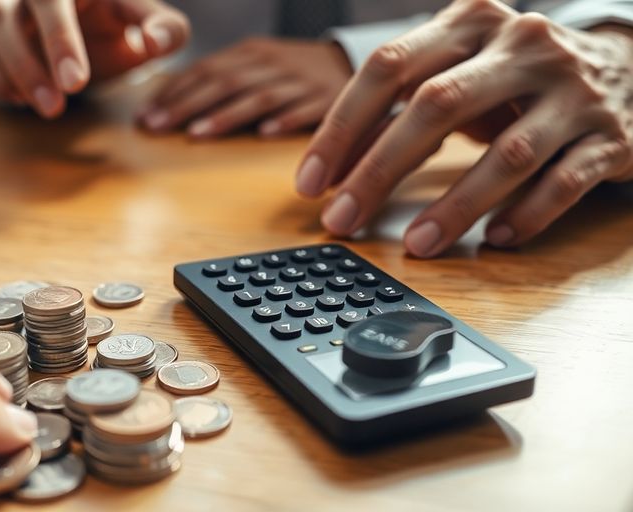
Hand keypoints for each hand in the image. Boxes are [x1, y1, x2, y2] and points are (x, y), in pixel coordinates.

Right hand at [0, 0, 188, 117]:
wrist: (75, 21)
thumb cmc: (111, 19)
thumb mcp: (143, 21)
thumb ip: (166, 29)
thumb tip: (154, 42)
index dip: (60, 40)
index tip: (75, 82)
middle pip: (2, 14)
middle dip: (27, 63)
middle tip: (56, 107)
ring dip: (9, 76)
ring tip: (47, 109)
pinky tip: (21, 98)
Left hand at [139, 37, 351, 137]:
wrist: (353, 64)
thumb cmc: (291, 75)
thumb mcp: (256, 67)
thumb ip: (219, 82)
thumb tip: (167, 107)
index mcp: (250, 53)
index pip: (204, 69)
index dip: (172, 92)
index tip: (144, 116)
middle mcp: (272, 63)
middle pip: (223, 83)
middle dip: (186, 105)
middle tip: (157, 127)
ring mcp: (300, 80)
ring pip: (258, 96)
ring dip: (226, 116)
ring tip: (198, 134)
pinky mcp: (328, 99)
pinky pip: (305, 109)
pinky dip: (284, 120)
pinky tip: (264, 134)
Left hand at [297, 0, 632, 256]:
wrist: (628, 72)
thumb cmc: (516, 80)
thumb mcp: (459, 72)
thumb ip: (400, 109)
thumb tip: (334, 171)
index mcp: (471, 22)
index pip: (389, 67)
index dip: (341, 129)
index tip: (310, 184)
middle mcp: (522, 45)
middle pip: (435, 106)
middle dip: (378, 171)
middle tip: (341, 220)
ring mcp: (572, 90)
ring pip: (507, 154)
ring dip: (454, 207)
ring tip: (417, 244)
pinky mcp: (609, 136)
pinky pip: (565, 183)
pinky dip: (526, 215)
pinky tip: (495, 238)